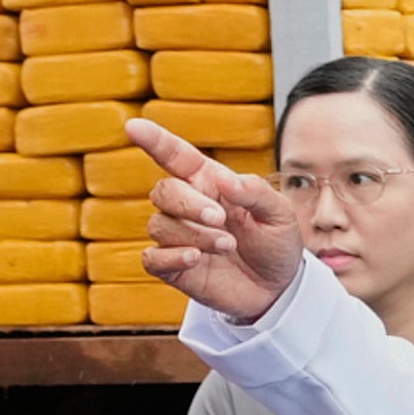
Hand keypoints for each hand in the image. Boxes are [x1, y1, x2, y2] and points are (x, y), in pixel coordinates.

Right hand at [128, 116, 307, 318]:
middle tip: (221, 219)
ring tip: (228, 247)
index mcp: (209, 182)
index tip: (133, 126)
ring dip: (194, 234)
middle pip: (164, 191)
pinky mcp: (174, 267)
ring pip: (160, 225)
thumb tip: (224, 179)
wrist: (278, 288)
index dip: (154, 139)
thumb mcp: (280, 213)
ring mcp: (178, 237)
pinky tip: (196, 258)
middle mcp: (188, 206)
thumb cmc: (275, 242)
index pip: (175, 155)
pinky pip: (151, 258)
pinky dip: (170, 256)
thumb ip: (255, 191)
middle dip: (189, 203)